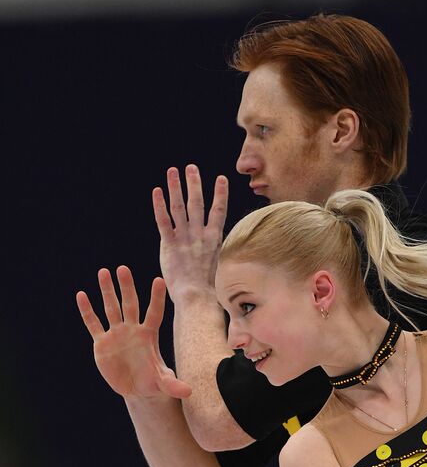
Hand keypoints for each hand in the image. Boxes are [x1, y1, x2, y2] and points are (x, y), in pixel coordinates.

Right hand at [76, 266, 191, 398]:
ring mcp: (116, 334)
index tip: (159, 280)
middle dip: (126, 287)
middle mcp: (132, 330)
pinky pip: (94, 324)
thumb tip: (189, 392)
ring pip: (111, 308)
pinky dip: (87, 311)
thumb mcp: (163, 384)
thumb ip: (173, 385)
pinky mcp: (102, 343)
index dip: (156, 298)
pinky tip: (82, 295)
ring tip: (103, 272)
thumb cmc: (152, 382)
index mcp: (149, 335)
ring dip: (107, 292)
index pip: (154, 313)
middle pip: (130, 304)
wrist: (135, 388)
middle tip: (123, 269)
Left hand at [152, 164, 227, 297]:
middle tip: (191, 167)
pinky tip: (157, 191)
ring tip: (173, 171)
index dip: (220, 194)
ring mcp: (184, 239)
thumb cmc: (212, 291)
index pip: (219, 211)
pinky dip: (159, 206)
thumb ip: (222, 256)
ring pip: (179, 207)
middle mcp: (200, 235)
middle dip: (194, 184)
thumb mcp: (223, 269)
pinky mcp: (170, 246)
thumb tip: (229, 255)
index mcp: (215, 240)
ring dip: (176, 187)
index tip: (221, 178)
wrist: (198, 298)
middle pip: (197, 203)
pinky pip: (163, 221)